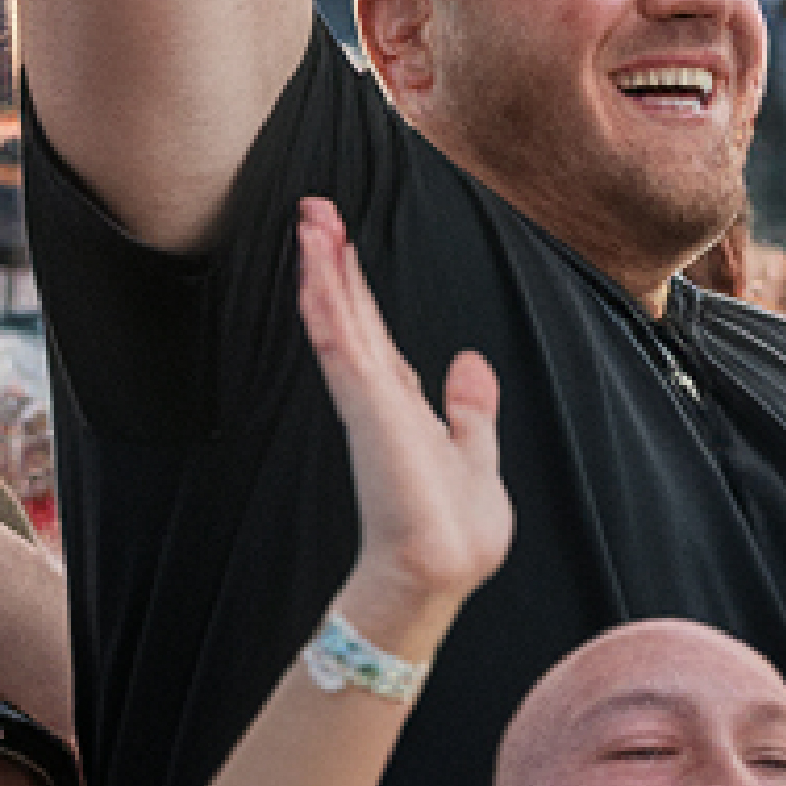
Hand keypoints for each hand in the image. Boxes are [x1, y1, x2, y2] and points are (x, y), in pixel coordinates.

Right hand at [295, 199, 507, 626]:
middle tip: (313, 210)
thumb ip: (471, 410)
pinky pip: (341, 344)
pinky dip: (327, 305)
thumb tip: (470, 361)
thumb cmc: (455, 534)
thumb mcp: (475, 455)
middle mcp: (378, 397)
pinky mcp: (367, 408)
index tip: (341, 246)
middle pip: (351, 316)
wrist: (439, 575)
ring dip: (325, 269)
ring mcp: (368, 401)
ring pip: (340, 320)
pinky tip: (315, 270)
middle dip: (333, 263)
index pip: (374, 334)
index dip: (357, 289)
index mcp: (400, 406)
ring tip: (310, 220)